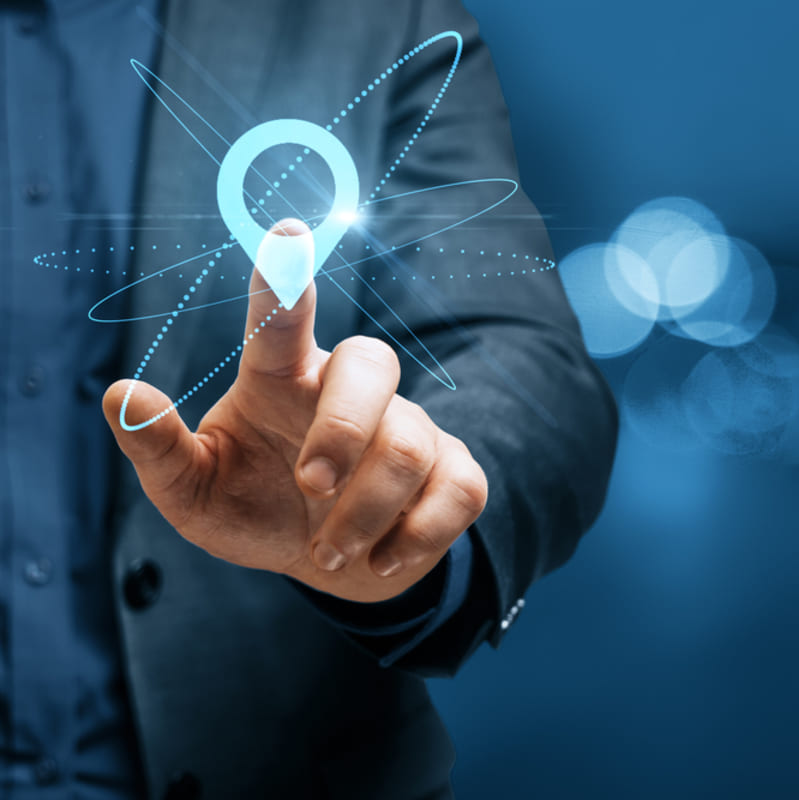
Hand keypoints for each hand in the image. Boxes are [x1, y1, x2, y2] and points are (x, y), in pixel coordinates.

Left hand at [103, 219, 487, 603]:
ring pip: (407, 447)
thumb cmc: (255, 510)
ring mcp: (410, 426)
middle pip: (372, 364)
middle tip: (309, 487)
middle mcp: (348, 391)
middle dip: (342, 431)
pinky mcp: (452, 470)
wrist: (334, 564)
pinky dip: (419, 535)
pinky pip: (459, 489)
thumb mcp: (194, 493)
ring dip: (364, 514)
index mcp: (281, 381)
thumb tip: (119, 393)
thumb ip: (160, 449)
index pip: (282, 322)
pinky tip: (383, 559)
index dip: (286, 279)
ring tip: (326, 554)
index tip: (286, 233)